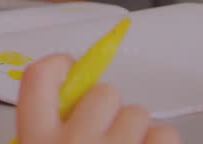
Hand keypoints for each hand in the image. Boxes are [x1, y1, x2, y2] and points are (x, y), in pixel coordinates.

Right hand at [16, 54, 180, 143]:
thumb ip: (47, 129)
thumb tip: (70, 103)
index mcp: (37, 142)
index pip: (38, 78)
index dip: (59, 66)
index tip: (71, 67)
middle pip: (103, 92)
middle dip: (110, 111)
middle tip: (105, 136)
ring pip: (138, 113)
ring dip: (136, 133)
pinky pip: (166, 134)